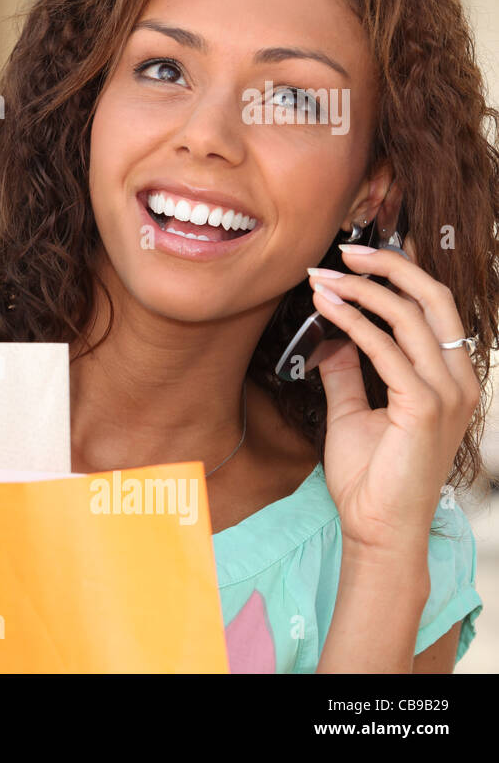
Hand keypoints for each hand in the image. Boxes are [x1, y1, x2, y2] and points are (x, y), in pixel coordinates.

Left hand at [306, 237, 480, 552]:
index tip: (353, 260)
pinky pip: (386, 350)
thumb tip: (334, 337)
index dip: (398, 276)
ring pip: (409, 318)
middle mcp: (457, 381)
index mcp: (450, 378)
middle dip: (389, 267)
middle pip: (433, 300)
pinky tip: (327, 310)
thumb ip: (347, 372)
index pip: (433, 309)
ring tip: (322, 279)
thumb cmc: (369, 476)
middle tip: (342, 252)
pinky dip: (354, 323)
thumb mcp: (352, 411)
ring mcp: (446, 393)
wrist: (376, 527)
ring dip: (361, 292)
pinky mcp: (424, 407)